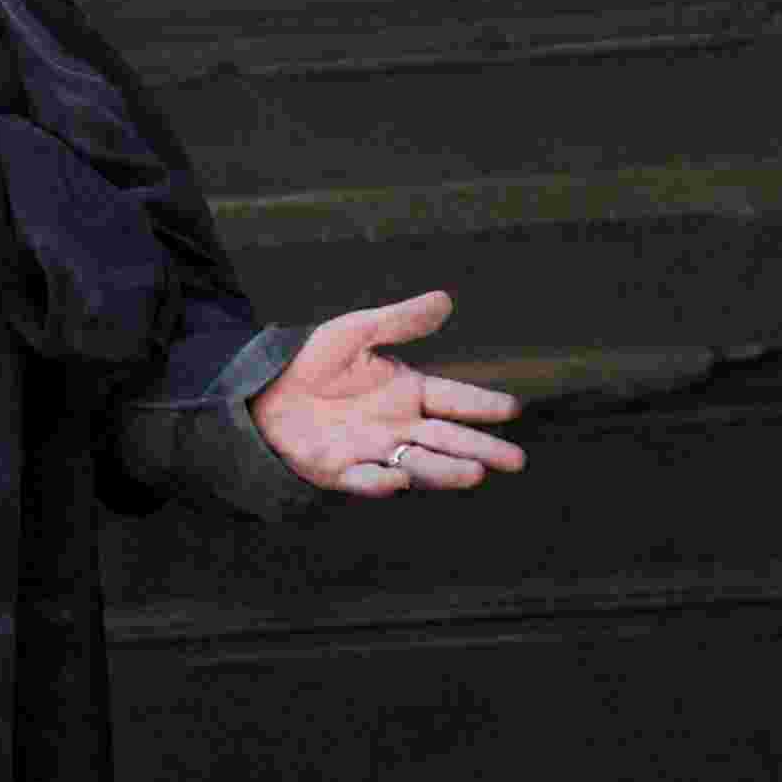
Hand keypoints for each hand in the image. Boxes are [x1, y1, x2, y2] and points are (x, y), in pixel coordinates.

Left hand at [247, 291, 526, 502]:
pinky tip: (397, 478)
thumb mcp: (356, 332)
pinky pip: (365, 479)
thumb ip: (398, 321)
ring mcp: (374, 451)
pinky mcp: (341, 471)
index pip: (452, 398)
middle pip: (448, 439)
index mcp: (408, 392)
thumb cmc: (315, 361)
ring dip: (445, 471)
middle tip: (514, 460)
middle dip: (481, 449)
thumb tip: (445, 299)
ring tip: (474, 474)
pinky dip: (380, 481)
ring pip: (419, 463)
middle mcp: (400, 426)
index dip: (480, 404)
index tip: (511, 408)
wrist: (266, 391)